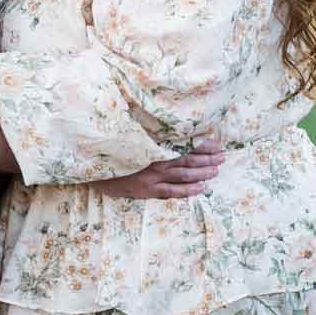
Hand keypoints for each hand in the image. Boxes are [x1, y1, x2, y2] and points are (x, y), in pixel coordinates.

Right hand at [95, 141, 225, 199]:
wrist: (91, 164)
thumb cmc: (111, 146)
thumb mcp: (129, 132)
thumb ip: (148, 130)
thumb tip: (167, 123)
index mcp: (154, 141)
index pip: (185, 141)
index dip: (202, 142)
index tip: (217, 141)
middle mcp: (156, 157)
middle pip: (188, 158)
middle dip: (208, 157)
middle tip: (224, 156)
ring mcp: (152, 175)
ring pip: (184, 174)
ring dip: (203, 172)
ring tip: (217, 170)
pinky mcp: (146, 189)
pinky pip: (172, 191)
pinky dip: (189, 190)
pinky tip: (202, 188)